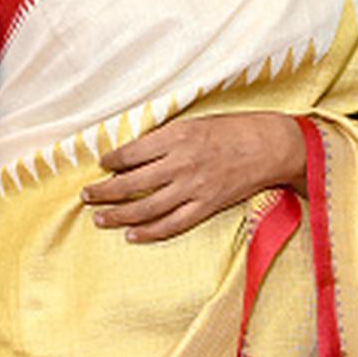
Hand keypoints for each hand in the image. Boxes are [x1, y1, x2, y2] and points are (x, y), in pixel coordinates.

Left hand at [84, 112, 306, 242]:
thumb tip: (134, 153)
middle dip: (103, 191)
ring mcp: (193, 187)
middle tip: (86, 195)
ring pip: (145, 207)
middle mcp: (180, 163)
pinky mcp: (206, 206)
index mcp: (176, 137)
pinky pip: (172, 224)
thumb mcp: (195, 122)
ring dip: (118, 214)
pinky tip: (132, 235)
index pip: (131, 153)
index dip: (111, 161)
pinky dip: (149, 232)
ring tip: (99, 218)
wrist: (271, 146)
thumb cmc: (233, 129)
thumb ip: (165, 138)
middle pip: (130, 182)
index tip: (102, 165)